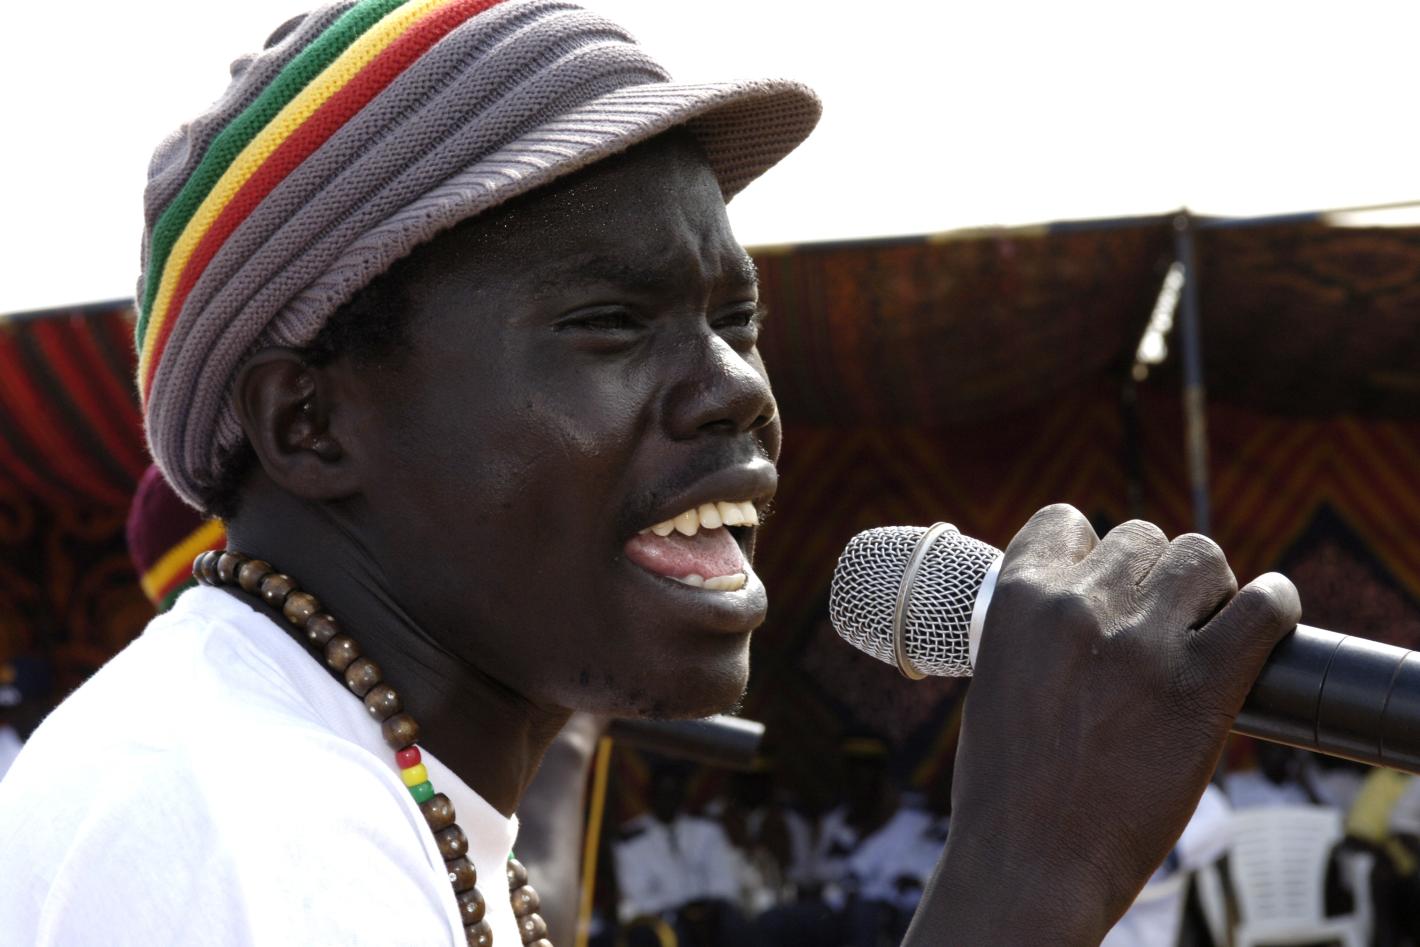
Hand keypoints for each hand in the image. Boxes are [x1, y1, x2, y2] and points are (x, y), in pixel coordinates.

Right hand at [906, 504, 1300, 943]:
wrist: (1030, 863)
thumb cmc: (1005, 785)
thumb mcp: (996, 681)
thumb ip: (1036, 631)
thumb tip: (1087, 605)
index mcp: (1017, 600)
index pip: (1065, 522)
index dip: (1088, 549)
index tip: (1102, 583)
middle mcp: (1080, 607)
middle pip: (1141, 537)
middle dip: (1152, 574)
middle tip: (1158, 621)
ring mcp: (1144, 645)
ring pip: (1200, 557)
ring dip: (1206, 587)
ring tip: (1203, 627)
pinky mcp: (1203, 688)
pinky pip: (1262, 608)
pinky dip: (1273, 604)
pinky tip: (1265, 617)